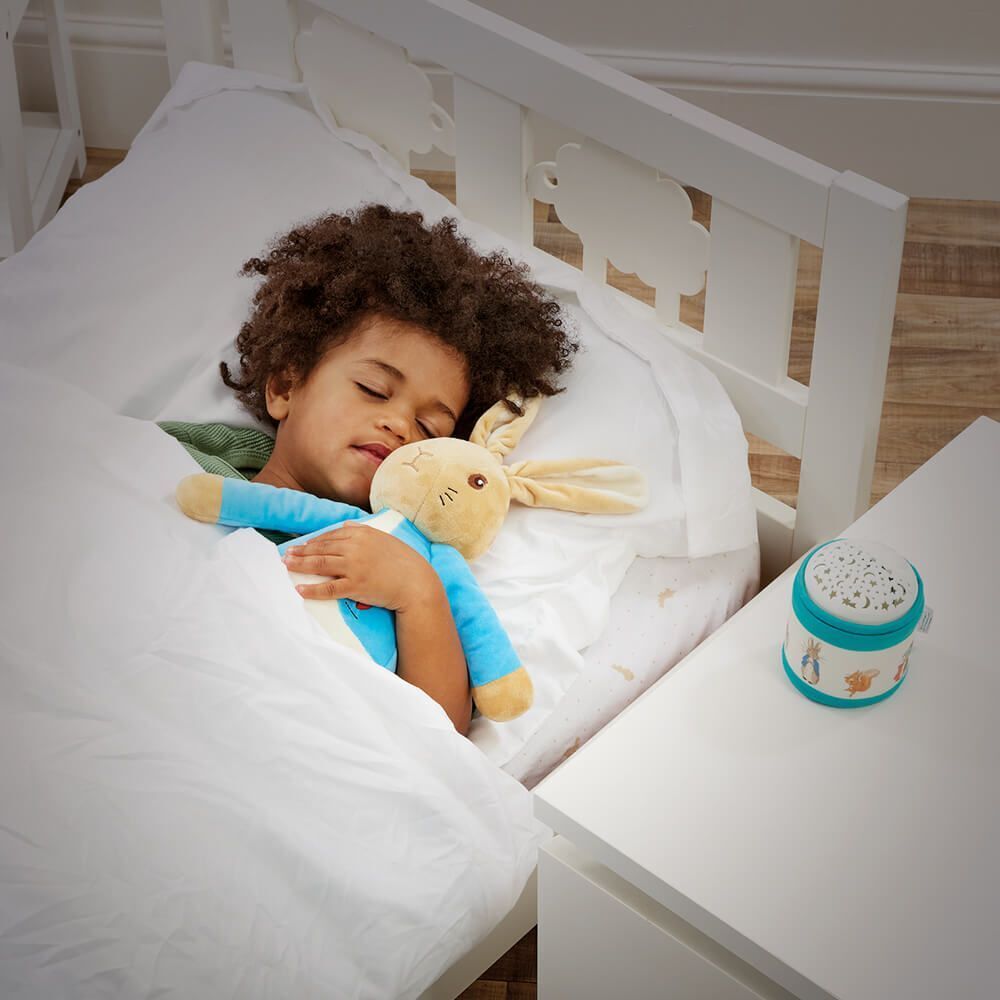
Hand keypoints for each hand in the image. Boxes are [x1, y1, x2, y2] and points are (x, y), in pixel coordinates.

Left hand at [282, 523, 436, 611]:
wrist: (417, 583)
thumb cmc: (404, 561)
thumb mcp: (385, 538)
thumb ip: (363, 530)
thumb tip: (346, 525)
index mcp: (362, 533)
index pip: (331, 536)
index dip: (313, 541)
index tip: (301, 545)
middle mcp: (355, 547)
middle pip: (321, 549)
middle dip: (301, 552)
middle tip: (286, 554)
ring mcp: (354, 566)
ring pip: (320, 565)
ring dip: (300, 565)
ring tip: (287, 566)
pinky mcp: (355, 586)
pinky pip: (328, 588)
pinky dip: (312, 589)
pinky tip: (300, 589)